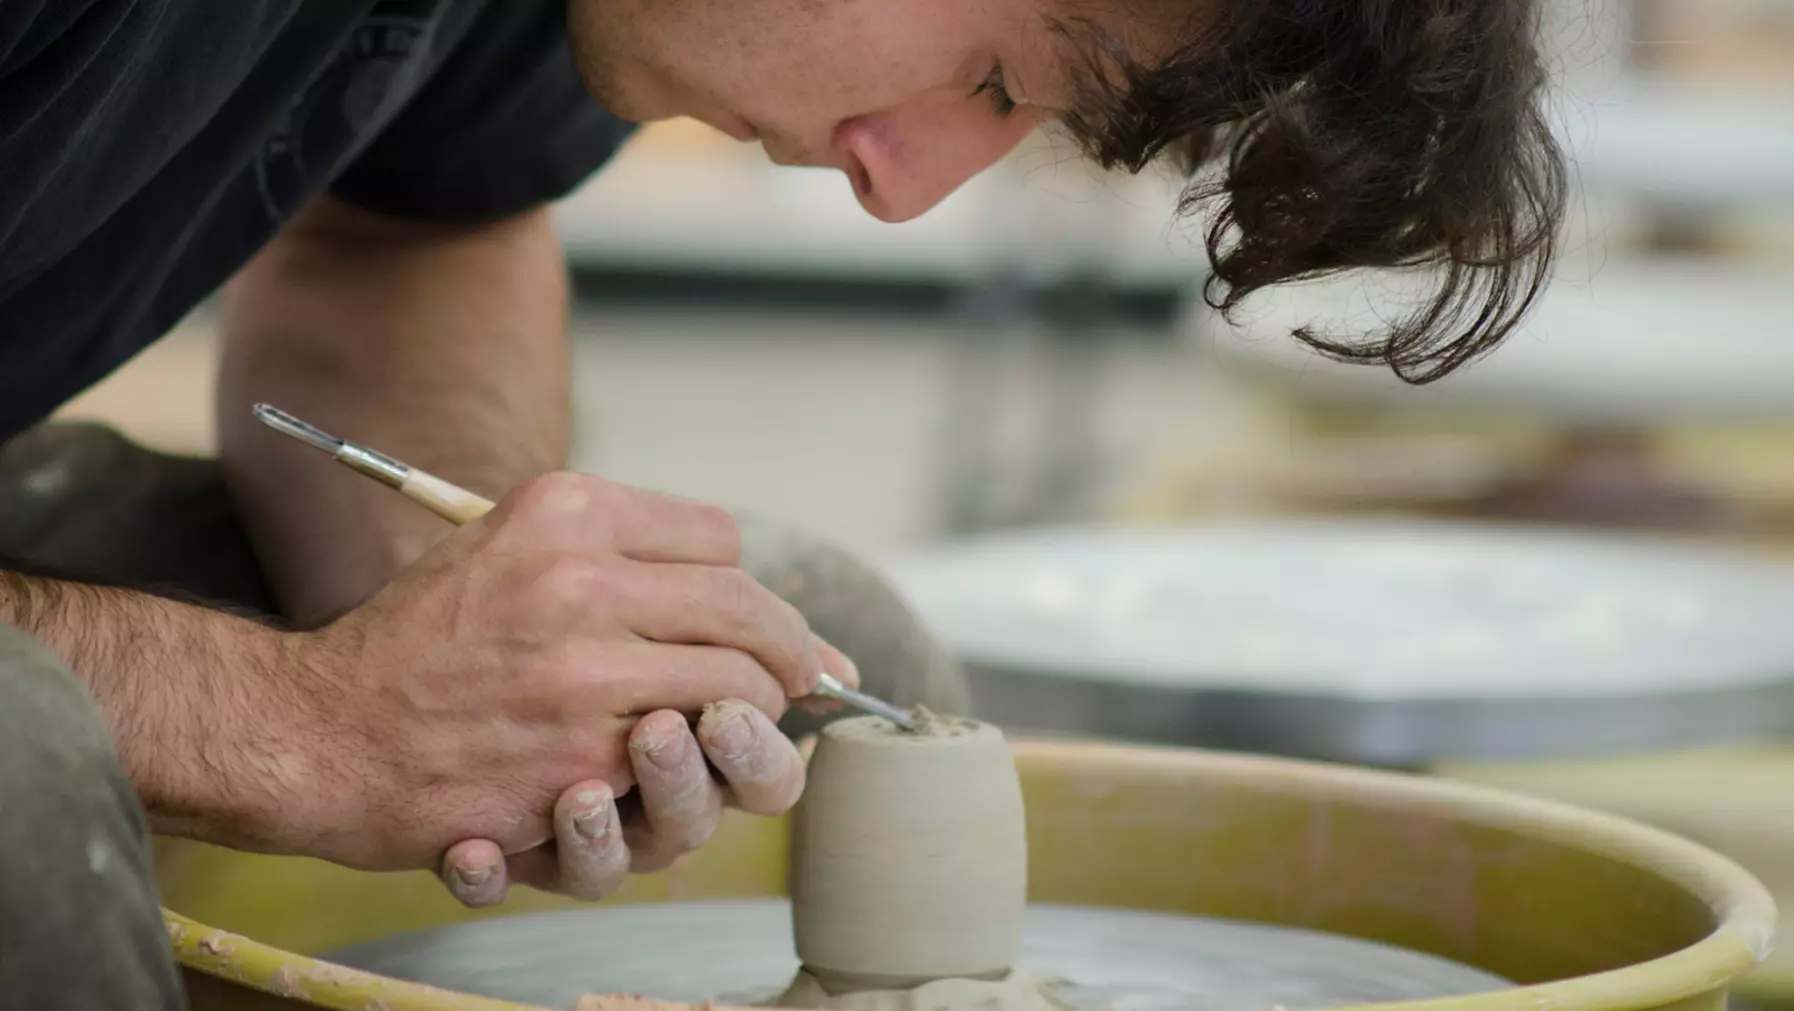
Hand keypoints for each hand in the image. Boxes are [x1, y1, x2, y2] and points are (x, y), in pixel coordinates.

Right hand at [266, 472, 854, 883]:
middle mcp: (578, 577)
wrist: (323, 733)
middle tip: (800, 677)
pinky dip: (700, 760)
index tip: (758, 623)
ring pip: (740, 682)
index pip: (718, 539)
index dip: (747, 587)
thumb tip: (735, 570)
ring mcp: (583, 669)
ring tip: (738, 721)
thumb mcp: (506, 546)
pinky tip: (679, 760)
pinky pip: (692, 751)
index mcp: (565, 510)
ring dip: (754, 710)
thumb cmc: (422, 641)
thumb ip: (613, 550)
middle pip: (746, 605)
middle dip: (787, 649)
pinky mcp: (582, 754)